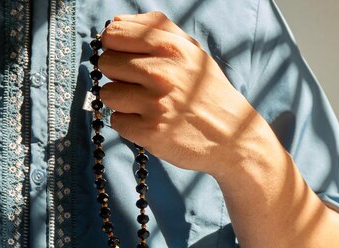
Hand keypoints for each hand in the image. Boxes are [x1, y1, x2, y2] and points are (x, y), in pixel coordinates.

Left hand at [99, 12, 267, 178]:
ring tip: (146, 105)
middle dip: (118, 74)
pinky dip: (128, 124)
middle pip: (106, 63)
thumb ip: (156, 28)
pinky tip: (149, 123)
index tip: (126, 57)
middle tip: (140, 86)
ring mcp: (154, 104)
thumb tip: (115, 20)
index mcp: (171, 47)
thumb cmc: (206, 91)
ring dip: (121, 101)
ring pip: (107, 94)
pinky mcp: (150, 132)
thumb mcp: (192, 50)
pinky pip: (116, 121)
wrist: (232, 136)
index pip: (114, 33)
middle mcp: (161, 73)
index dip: (114, 46)